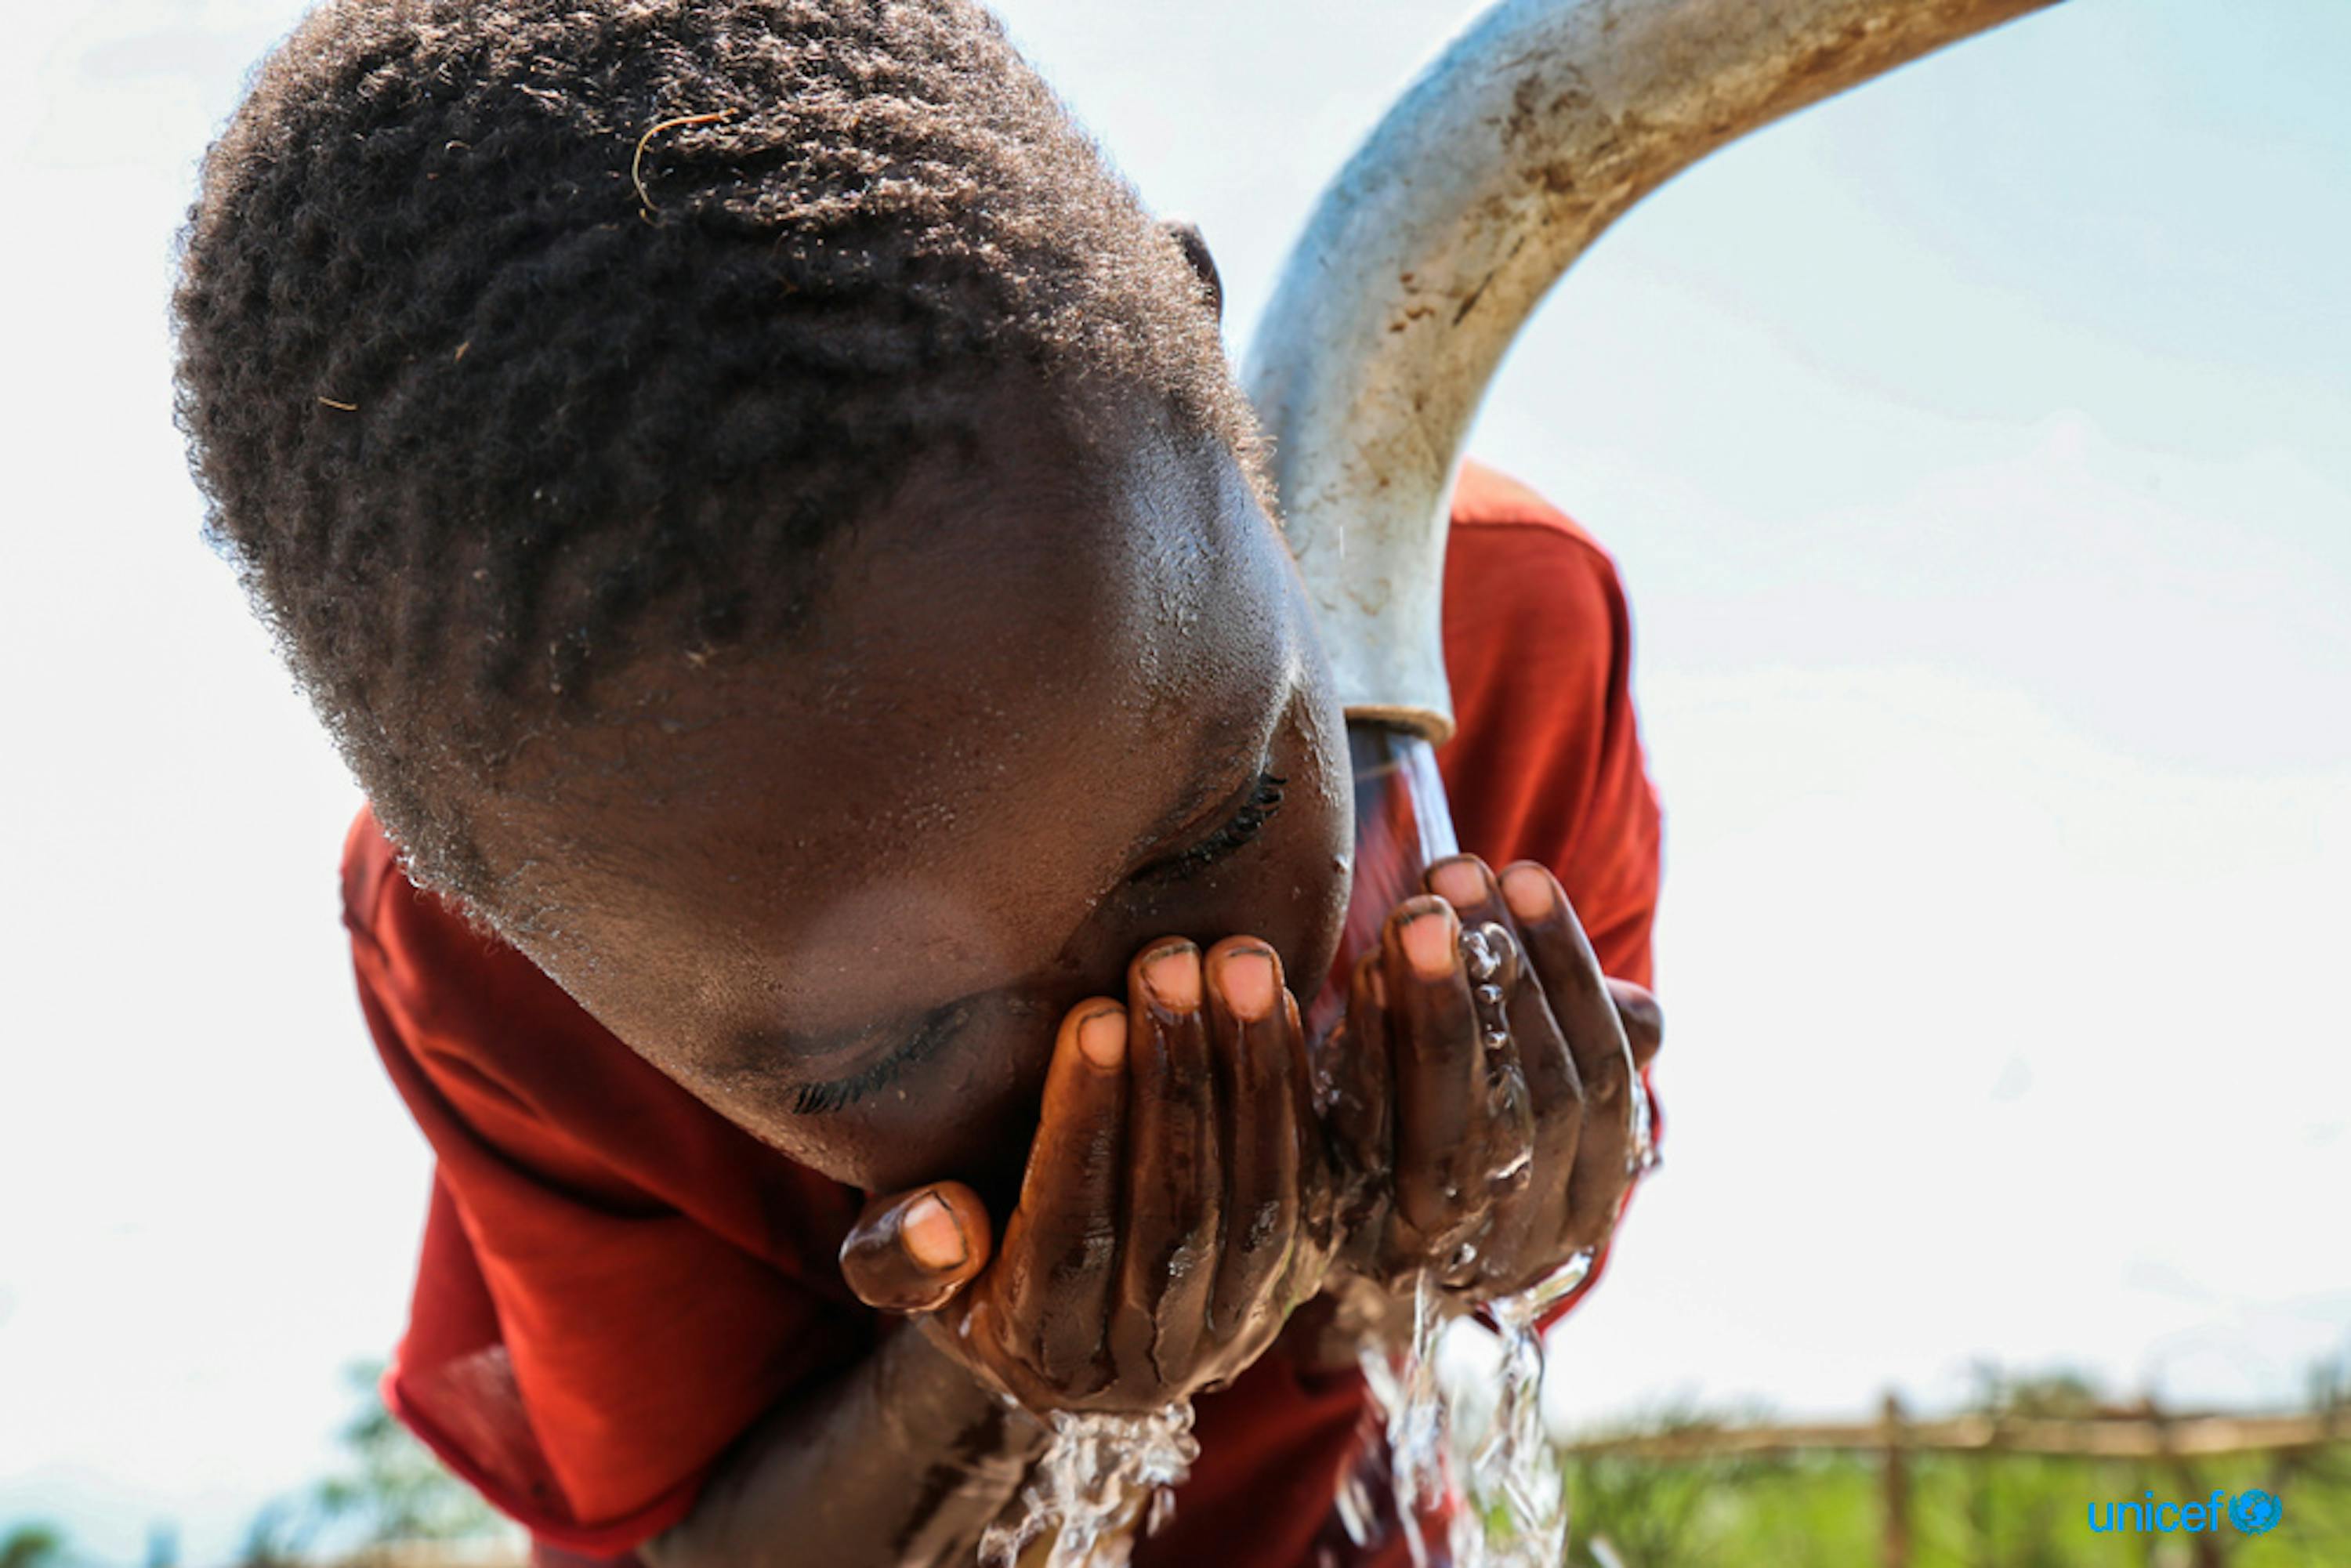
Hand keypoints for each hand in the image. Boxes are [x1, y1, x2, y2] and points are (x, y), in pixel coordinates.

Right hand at [838, 937, 1337, 1411]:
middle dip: (1175, 1081)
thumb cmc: (964, 1253)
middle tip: (1165, 965)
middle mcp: (1151, 1359)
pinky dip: (1299, 1089)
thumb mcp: (900, 1266)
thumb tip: (940, 1225)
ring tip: (1231, 960)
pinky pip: (1316, 1186)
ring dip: (1251, 1072)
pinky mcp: (1299, 1279)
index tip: (1090, 1016)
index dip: (1084, 1125)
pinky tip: (1277, 998)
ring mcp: (1234, 1324)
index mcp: (1044, 1352)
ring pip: (1261, 1202)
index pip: (1070, 1237)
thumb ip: (897, 1256)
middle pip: (1176, 1216)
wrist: (1066, 1302)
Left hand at [1317, 854, 1661, 1301]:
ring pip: (1452, 1129)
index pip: (1601, 1082)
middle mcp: (1524, 1239)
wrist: (1353, 1258)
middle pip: (1532, 1102)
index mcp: (1586, 1196)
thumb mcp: (1536, 1094)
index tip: (1527, 874)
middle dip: (1497, 978)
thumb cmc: (1461, 1132)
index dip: (1568, 976)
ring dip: (1431, 1009)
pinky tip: (1356, 977)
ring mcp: (1440, 1251)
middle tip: (1455, 874)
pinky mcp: (1354, 1250)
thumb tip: (1644, 1016)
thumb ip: (1588, 1048)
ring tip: (1411, 912)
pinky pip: (1363, 1147)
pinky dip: (1362, 1055)